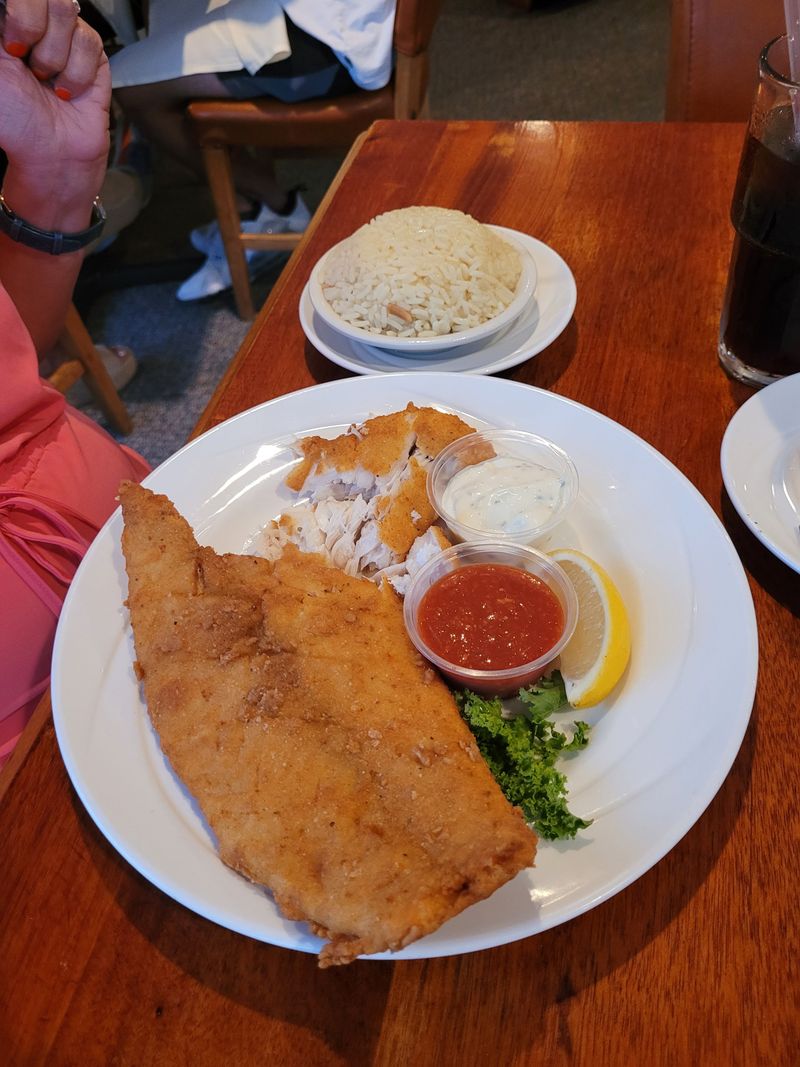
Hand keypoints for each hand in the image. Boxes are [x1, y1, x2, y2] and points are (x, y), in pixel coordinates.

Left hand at [0, 0, 109, 179]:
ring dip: (53, 57)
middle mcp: (35, 22)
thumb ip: (0, 27)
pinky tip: (67, 90)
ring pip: (66, 12)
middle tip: (23, 59)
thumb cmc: (14, 120)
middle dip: (31, 28)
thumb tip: (6, 11)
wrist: (50, 153)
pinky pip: (88, 42)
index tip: (10, 47)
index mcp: (6, 20)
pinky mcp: (93, 54)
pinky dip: (76, 73)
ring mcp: (65, 36)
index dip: (19, 15)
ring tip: (46, 79)